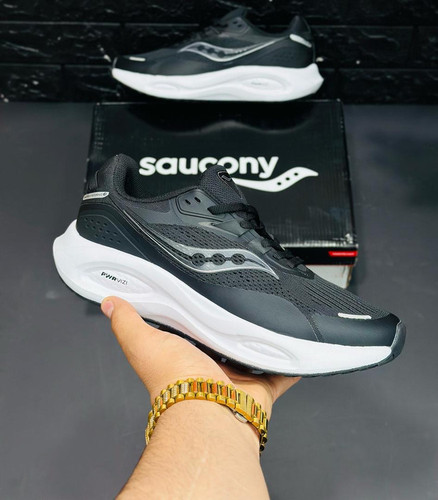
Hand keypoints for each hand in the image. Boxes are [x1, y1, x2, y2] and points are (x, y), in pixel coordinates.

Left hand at [101, 296, 299, 416]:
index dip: (196, 314)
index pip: (191, 328)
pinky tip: (295, 346)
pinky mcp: (261, 386)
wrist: (207, 408)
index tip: (202, 299)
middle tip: (241, 301)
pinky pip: (281, 371)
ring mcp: (237, 377)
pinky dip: (290, 363)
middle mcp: (211, 366)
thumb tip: (110, 303)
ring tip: (268, 316)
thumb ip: (128, 322)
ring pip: (253, 353)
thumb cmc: (176, 381)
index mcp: (186, 354)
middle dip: (232, 324)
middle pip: (225, 339)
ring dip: (259, 340)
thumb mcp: (144, 342)